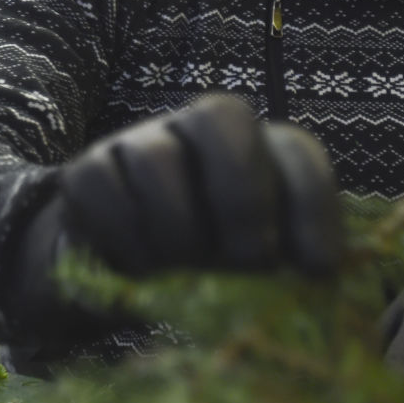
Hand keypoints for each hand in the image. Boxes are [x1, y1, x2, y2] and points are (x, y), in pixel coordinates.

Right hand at [6, 94, 343, 335]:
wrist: (122, 286)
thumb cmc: (208, 279)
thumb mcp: (258, 278)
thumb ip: (289, 271)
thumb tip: (314, 284)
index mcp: (261, 152)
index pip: (296, 152)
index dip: (312, 207)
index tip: (314, 270)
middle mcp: (203, 131)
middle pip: (223, 117)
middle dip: (240, 198)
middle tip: (244, 261)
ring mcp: (142, 141)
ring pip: (155, 157)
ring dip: (175, 228)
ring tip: (180, 272)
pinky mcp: (89, 168)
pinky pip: (99, 184)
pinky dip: (121, 235)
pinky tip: (136, 269)